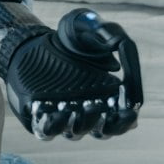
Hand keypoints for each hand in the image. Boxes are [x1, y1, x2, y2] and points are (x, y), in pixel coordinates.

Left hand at [3, 23, 141, 139]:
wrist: (37, 38)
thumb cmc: (76, 36)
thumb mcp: (101, 31)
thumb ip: (120, 44)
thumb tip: (124, 70)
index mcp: (108, 99)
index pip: (122, 123)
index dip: (126, 121)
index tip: (127, 109)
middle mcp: (86, 112)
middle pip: (99, 131)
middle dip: (97, 120)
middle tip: (93, 103)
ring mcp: (63, 116)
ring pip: (73, 133)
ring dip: (74, 124)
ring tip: (69, 106)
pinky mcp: (38, 114)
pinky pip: (44, 131)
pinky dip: (47, 126)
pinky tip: (45, 108)